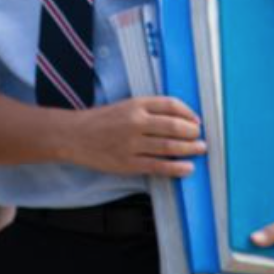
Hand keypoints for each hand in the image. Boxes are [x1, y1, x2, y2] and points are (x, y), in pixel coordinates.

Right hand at [62, 97, 205, 176]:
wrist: (73, 136)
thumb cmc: (100, 121)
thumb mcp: (124, 106)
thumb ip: (149, 110)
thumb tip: (181, 120)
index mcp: (135, 104)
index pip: (171, 105)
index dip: (189, 113)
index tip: (196, 122)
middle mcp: (134, 122)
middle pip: (174, 126)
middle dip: (192, 133)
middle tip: (200, 138)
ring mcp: (131, 144)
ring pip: (169, 146)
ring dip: (189, 149)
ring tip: (199, 150)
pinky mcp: (127, 163)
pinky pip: (157, 166)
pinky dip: (175, 168)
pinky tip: (187, 168)